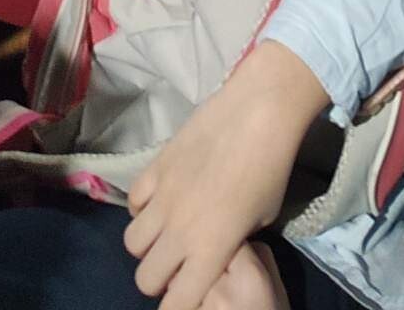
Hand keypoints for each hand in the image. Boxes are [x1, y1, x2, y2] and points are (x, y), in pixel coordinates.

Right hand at [125, 42, 326, 306]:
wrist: (258, 113)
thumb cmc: (271, 169)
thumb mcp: (260, 220)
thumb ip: (231, 244)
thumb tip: (214, 249)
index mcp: (210, 251)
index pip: (177, 305)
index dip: (178, 308)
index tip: (185, 297)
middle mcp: (180, 232)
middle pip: (145, 279)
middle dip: (158, 278)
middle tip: (175, 263)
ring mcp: (163, 198)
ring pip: (132, 243)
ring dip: (148, 244)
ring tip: (165, 229)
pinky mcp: (154, 167)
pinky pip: (133, 202)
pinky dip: (143, 207)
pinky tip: (161, 197)